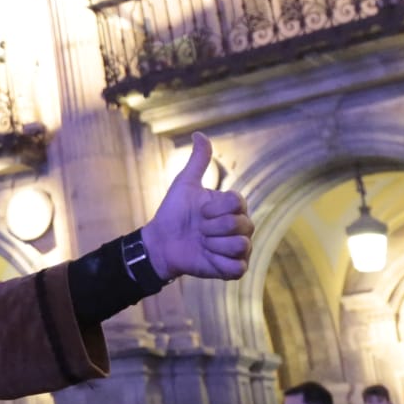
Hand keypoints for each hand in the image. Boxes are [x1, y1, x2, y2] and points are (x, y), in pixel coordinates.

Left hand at [141, 133, 253, 281]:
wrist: (161, 241)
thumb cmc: (175, 212)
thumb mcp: (185, 184)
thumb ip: (197, 162)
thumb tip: (199, 134)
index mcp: (234, 207)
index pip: (238, 203)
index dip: (215, 208)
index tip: (200, 211)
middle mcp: (242, 227)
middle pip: (241, 225)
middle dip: (212, 227)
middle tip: (199, 229)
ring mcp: (240, 249)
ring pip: (240, 245)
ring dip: (214, 244)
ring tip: (202, 243)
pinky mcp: (233, 269)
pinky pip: (238, 268)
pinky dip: (219, 263)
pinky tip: (207, 257)